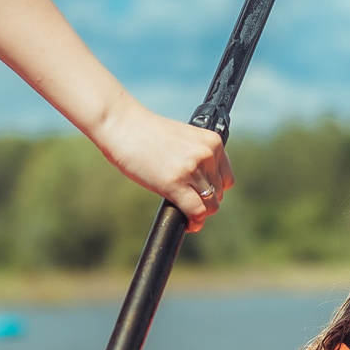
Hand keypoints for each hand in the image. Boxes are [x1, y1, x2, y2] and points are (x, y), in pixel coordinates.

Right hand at [90, 98, 233, 230]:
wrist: (122, 124)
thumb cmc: (146, 132)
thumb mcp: (182, 140)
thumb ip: (196, 157)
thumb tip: (201, 185)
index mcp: (212, 141)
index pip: (226, 178)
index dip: (215, 191)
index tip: (202, 196)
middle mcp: (207, 154)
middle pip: (218, 194)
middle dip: (205, 202)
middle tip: (188, 205)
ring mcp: (192, 169)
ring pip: (210, 205)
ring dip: (199, 213)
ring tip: (187, 214)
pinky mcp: (175, 183)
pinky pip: (196, 211)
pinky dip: (194, 222)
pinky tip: (188, 224)